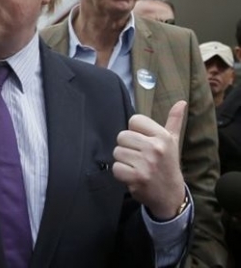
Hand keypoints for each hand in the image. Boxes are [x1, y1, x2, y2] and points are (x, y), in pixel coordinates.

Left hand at [112, 100, 186, 219]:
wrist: (171, 196)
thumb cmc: (168, 165)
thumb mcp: (173, 142)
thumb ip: (174, 121)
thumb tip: (181, 102)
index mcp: (163, 136)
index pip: (134, 120)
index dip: (135, 131)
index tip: (143, 142)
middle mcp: (155, 148)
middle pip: (122, 136)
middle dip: (127, 147)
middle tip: (139, 157)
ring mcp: (146, 163)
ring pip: (117, 152)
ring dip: (123, 161)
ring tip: (137, 166)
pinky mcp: (136, 177)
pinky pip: (116, 167)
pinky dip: (121, 173)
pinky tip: (133, 176)